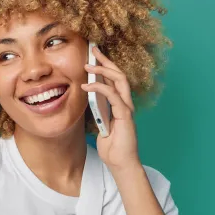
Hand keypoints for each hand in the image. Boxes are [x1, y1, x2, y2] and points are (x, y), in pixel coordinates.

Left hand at [82, 46, 140, 172]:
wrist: (121, 164)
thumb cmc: (112, 148)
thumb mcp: (100, 125)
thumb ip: (98, 112)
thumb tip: (88, 100)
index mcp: (120, 105)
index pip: (115, 80)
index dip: (105, 66)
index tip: (94, 56)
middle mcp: (125, 104)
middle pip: (119, 74)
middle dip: (106, 60)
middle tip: (93, 50)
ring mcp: (127, 108)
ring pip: (119, 80)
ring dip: (103, 70)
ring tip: (88, 65)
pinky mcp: (125, 115)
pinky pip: (113, 96)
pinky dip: (99, 88)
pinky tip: (87, 87)